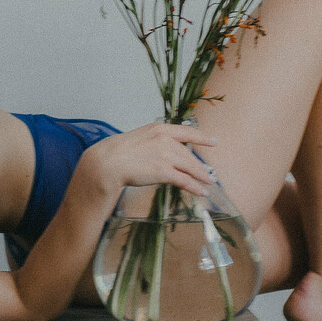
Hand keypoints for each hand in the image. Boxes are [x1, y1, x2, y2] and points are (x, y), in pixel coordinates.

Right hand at [82, 122, 218, 200]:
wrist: (107, 162)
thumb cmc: (119, 153)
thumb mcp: (140, 139)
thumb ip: (155, 142)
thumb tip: (166, 152)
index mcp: (159, 129)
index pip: (187, 132)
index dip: (202, 138)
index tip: (213, 142)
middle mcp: (165, 140)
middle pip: (189, 155)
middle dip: (199, 166)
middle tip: (208, 174)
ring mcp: (165, 155)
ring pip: (190, 167)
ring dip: (201, 177)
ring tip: (208, 183)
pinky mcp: (163, 171)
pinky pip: (185, 180)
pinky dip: (195, 187)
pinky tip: (201, 191)